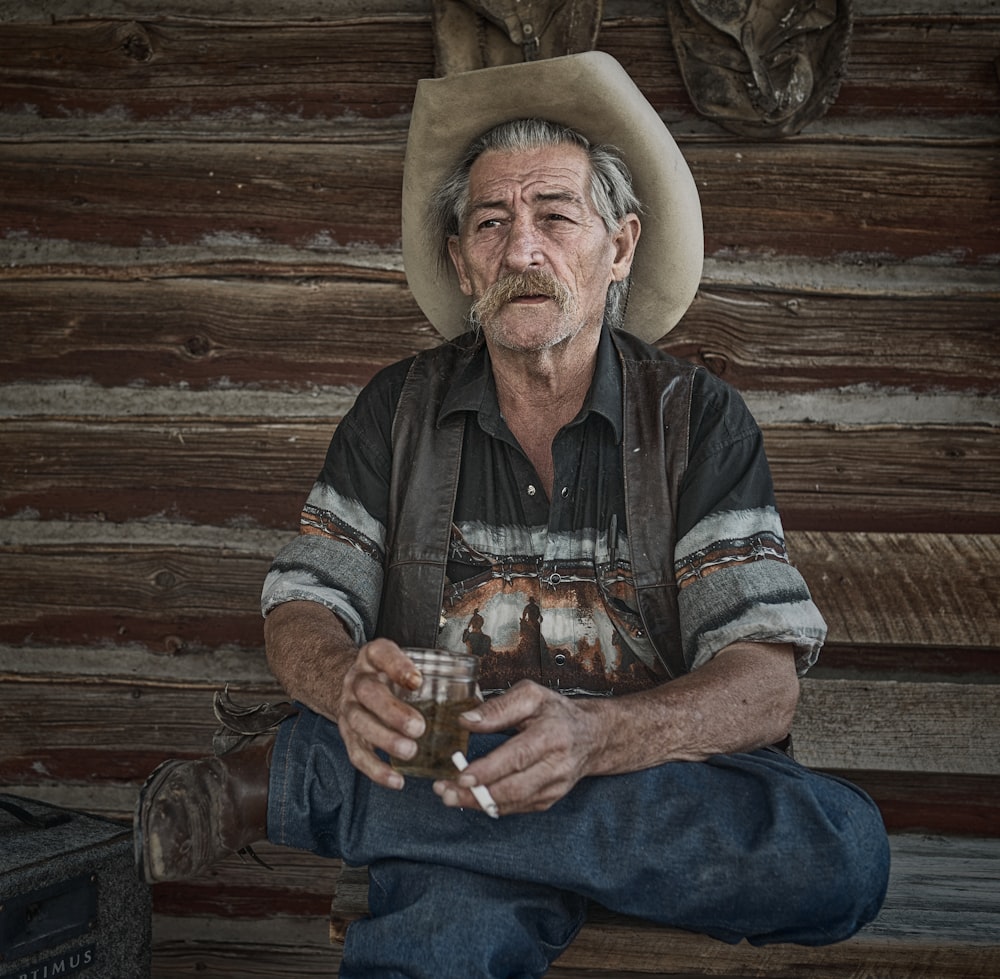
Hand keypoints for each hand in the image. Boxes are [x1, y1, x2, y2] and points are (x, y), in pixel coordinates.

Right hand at [336, 638, 427, 789]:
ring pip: (359, 722)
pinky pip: (357, 753)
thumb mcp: (407, 664)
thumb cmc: (392, 676)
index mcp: (374, 657)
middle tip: (419, 727)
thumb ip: (437, 679)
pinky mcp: (347, 734)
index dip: (398, 666)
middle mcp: (358, 679)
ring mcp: (348, 706)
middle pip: (368, 691)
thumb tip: (475, 704)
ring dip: (385, 739)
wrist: (356, 684)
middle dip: (393, 711)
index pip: (381, 654)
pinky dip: (376, 769)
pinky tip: (396, 779)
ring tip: (410, 751)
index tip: (418, 681)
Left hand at [432, 679, 606, 815]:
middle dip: (476, 794)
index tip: (462, 775)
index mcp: (551, 735)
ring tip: (450, 796)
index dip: (489, 770)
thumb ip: (498, 707)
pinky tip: (472, 798)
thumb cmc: (556, 712)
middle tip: (445, 792)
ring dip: (479, 803)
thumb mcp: (530, 695)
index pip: (517, 757)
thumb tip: (467, 721)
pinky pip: (517, 808)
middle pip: (513, 788)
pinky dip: (492, 806)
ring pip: (513, 803)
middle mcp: (556, 765)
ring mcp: (554, 786)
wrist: (592, 736)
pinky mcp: (549, 799)